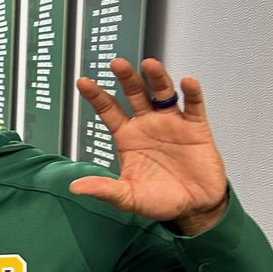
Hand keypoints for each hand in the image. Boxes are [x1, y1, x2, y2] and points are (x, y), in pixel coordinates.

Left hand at [70, 58, 228, 234]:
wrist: (194, 207)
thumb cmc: (161, 201)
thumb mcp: (128, 197)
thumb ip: (104, 190)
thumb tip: (76, 187)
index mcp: (128, 138)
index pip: (109, 111)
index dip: (96, 96)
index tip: (83, 82)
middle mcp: (148, 125)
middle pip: (135, 94)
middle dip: (126, 78)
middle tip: (116, 64)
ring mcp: (172, 123)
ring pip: (162, 93)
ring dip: (157, 78)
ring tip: (149, 65)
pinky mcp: (196, 128)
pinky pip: (194, 106)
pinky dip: (191, 93)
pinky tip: (186, 83)